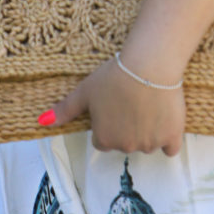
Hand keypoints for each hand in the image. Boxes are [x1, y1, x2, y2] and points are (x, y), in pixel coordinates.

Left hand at [45, 58, 184, 155]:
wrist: (148, 66)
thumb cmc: (114, 76)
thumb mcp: (85, 90)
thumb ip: (65, 109)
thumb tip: (41, 121)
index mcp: (104, 139)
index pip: (103, 140)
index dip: (109, 122)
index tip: (115, 106)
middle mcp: (125, 147)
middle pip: (125, 142)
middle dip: (127, 127)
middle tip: (131, 101)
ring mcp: (150, 144)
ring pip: (147, 143)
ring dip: (148, 131)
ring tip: (148, 103)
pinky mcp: (172, 137)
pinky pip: (170, 148)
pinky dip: (169, 138)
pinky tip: (165, 119)